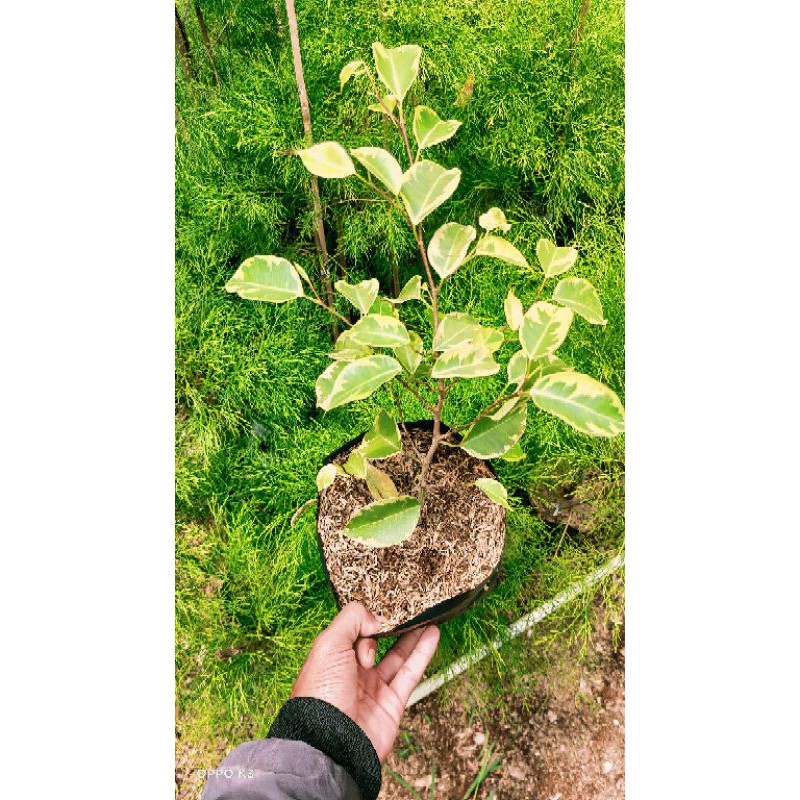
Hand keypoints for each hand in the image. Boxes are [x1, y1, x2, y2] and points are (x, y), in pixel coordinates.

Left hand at [291, 602, 439, 761]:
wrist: (332, 744)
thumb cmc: (322, 693)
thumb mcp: (329, 644)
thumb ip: (352, 620)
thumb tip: (376, 620)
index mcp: (332, 658)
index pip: (353, 630)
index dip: (365, 620)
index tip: (377, 611)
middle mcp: (352, 672)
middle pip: (376, 642)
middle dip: (390, 626)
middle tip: (407, 607)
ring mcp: (373, 688)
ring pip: (397, 655)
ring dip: (412, 635)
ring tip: (425, 614)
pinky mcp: (392, 704)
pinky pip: (411, 673)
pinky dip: (423, 653)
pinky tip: (432, 634)